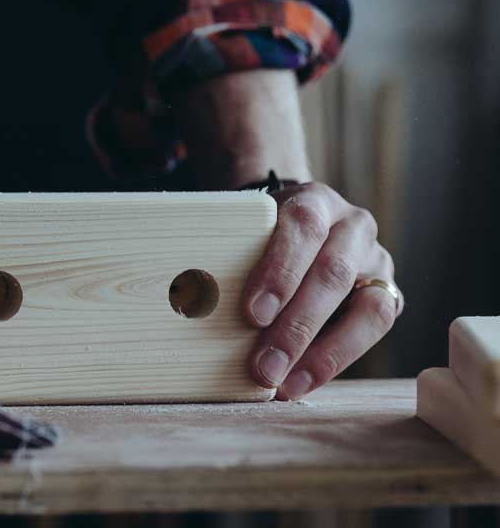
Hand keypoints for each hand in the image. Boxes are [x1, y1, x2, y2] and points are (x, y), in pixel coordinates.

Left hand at [244, 182, 397, 399]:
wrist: (299, 226)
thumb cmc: (261, 235)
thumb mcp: (247, 230)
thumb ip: (230, 255)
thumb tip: (195, 304)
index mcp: (315, 201)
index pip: (302, 227)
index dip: (279, 271)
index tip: (252, 314)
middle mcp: (353, 227)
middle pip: (332, 274)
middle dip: (296, 326)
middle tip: (263, 367)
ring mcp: (377, 261)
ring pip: (368, 308)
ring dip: (323, 353)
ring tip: (284, 385)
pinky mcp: (389, 295)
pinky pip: (374, 332)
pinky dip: (336, 361)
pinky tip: (302, 383)